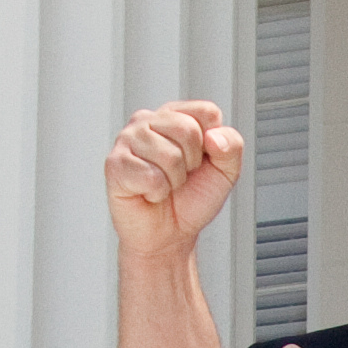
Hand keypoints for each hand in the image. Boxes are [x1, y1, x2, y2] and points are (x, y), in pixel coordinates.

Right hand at [103, 102, 244, 266]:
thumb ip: (232, 146)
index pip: (207, 112)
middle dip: (192, 163)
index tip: (200, 161)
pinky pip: (150, 176)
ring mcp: (127, 140)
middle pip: (188, 129)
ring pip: (169, 155)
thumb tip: (213, 137)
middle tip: (179, 177)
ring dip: (174, 181)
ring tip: (163, 185)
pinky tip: (147, 193)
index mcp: (174, 115)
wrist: (169, 236)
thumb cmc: (191, 200)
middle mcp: (147, 120)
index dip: (212, 144)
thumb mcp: (225, 172)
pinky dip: (157, 192)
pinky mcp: (114, 164)